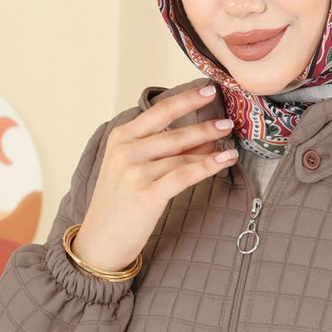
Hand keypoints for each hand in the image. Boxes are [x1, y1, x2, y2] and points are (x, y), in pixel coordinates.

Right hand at [72, 83, 237, 271]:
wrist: (101, 241)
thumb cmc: (120, 204)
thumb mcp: (133, 168)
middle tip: (228, 122)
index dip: (186, 99)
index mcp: (120, 138)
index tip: (208, 90)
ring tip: (230, 146)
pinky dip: (208, 166)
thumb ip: (164, 151)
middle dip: (205, 125)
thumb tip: (204, 136)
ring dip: (210, 149)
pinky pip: (185, 175)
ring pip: (182, 155)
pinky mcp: (146, 195)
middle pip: (174, 132)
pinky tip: (224, 161)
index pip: (159, 111)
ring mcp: (134, 172)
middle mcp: (125, 151)